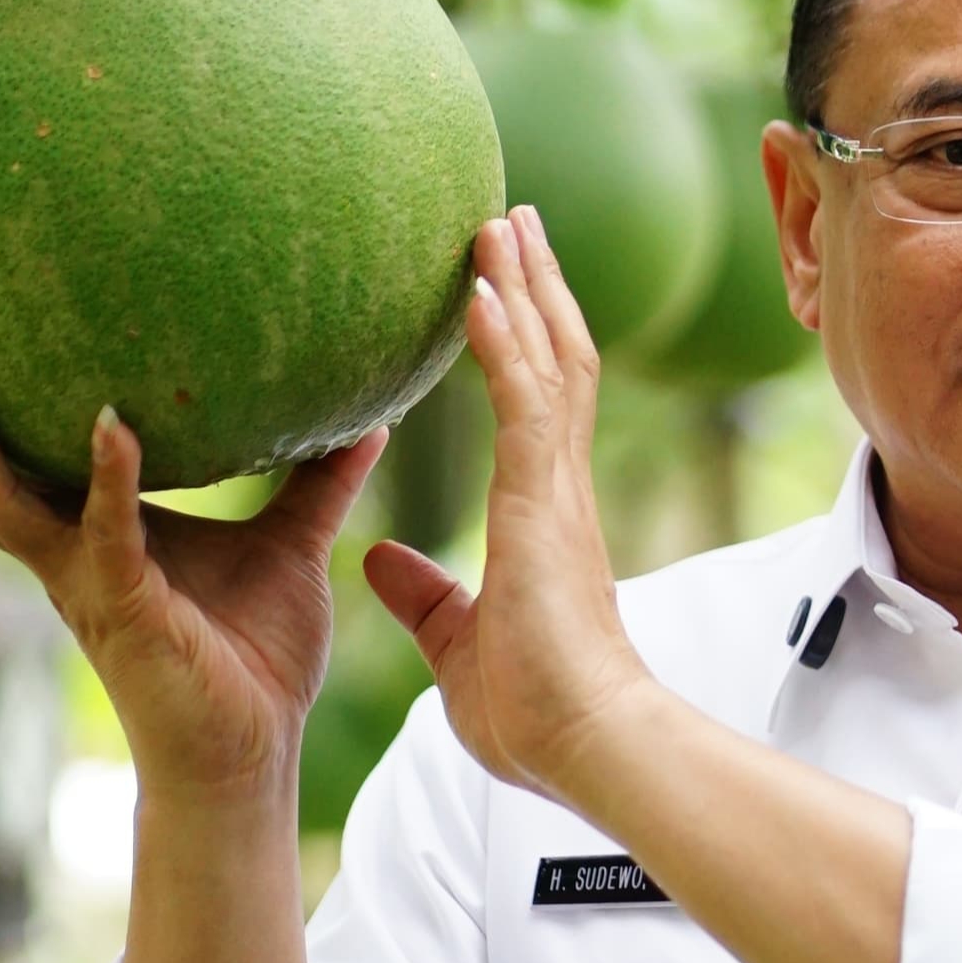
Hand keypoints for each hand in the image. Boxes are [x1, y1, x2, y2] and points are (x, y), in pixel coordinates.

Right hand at [0, 353, 388, 804]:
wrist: (256, 751)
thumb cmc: (256, 658)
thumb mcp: (287, 548)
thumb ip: (317, 483)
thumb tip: (370, 417)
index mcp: (88, 537)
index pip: (7, 465)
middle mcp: (67, 556)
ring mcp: (88, 584)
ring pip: (0, 505)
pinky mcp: (127, 611)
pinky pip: (108, 535)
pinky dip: (108, 479)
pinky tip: (111, 425)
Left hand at [362, 205, 650, 810]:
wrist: (586, 744)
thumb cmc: (537, 712)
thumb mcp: (456, 642)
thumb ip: (424, 596)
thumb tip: (375, 562)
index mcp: (543, 517)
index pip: (537, 403)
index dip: (524, 336)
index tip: (501, 281)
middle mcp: (558, 488)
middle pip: (555, 358)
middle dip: (534, 285)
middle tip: (511, 217)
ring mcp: (555, 492)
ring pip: (547, 361)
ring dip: (522, 288)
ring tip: (497, 222)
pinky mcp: (542, 506)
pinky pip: (523, 404)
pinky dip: (503, 343)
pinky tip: (478, 291)